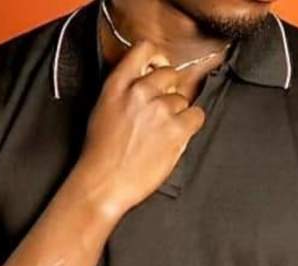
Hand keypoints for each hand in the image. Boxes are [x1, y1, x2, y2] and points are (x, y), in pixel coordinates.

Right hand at [74, 39, 205, 218]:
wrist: (104, 184)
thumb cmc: (100, 156)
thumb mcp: (102, 111)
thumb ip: (123, 92)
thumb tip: (145, 85)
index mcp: (117, 85)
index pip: (144, 49)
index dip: (156, 59)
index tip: (159, 70)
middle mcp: (140, 91)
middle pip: (169, 75)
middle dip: (168, 92)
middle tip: (160, 114)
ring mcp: (160, 110)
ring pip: (182, 100)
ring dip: (176, 115)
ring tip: (161, 136)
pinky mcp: (176, 130)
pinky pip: (196, 116)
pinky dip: (190, 126)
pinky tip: (176, 138)